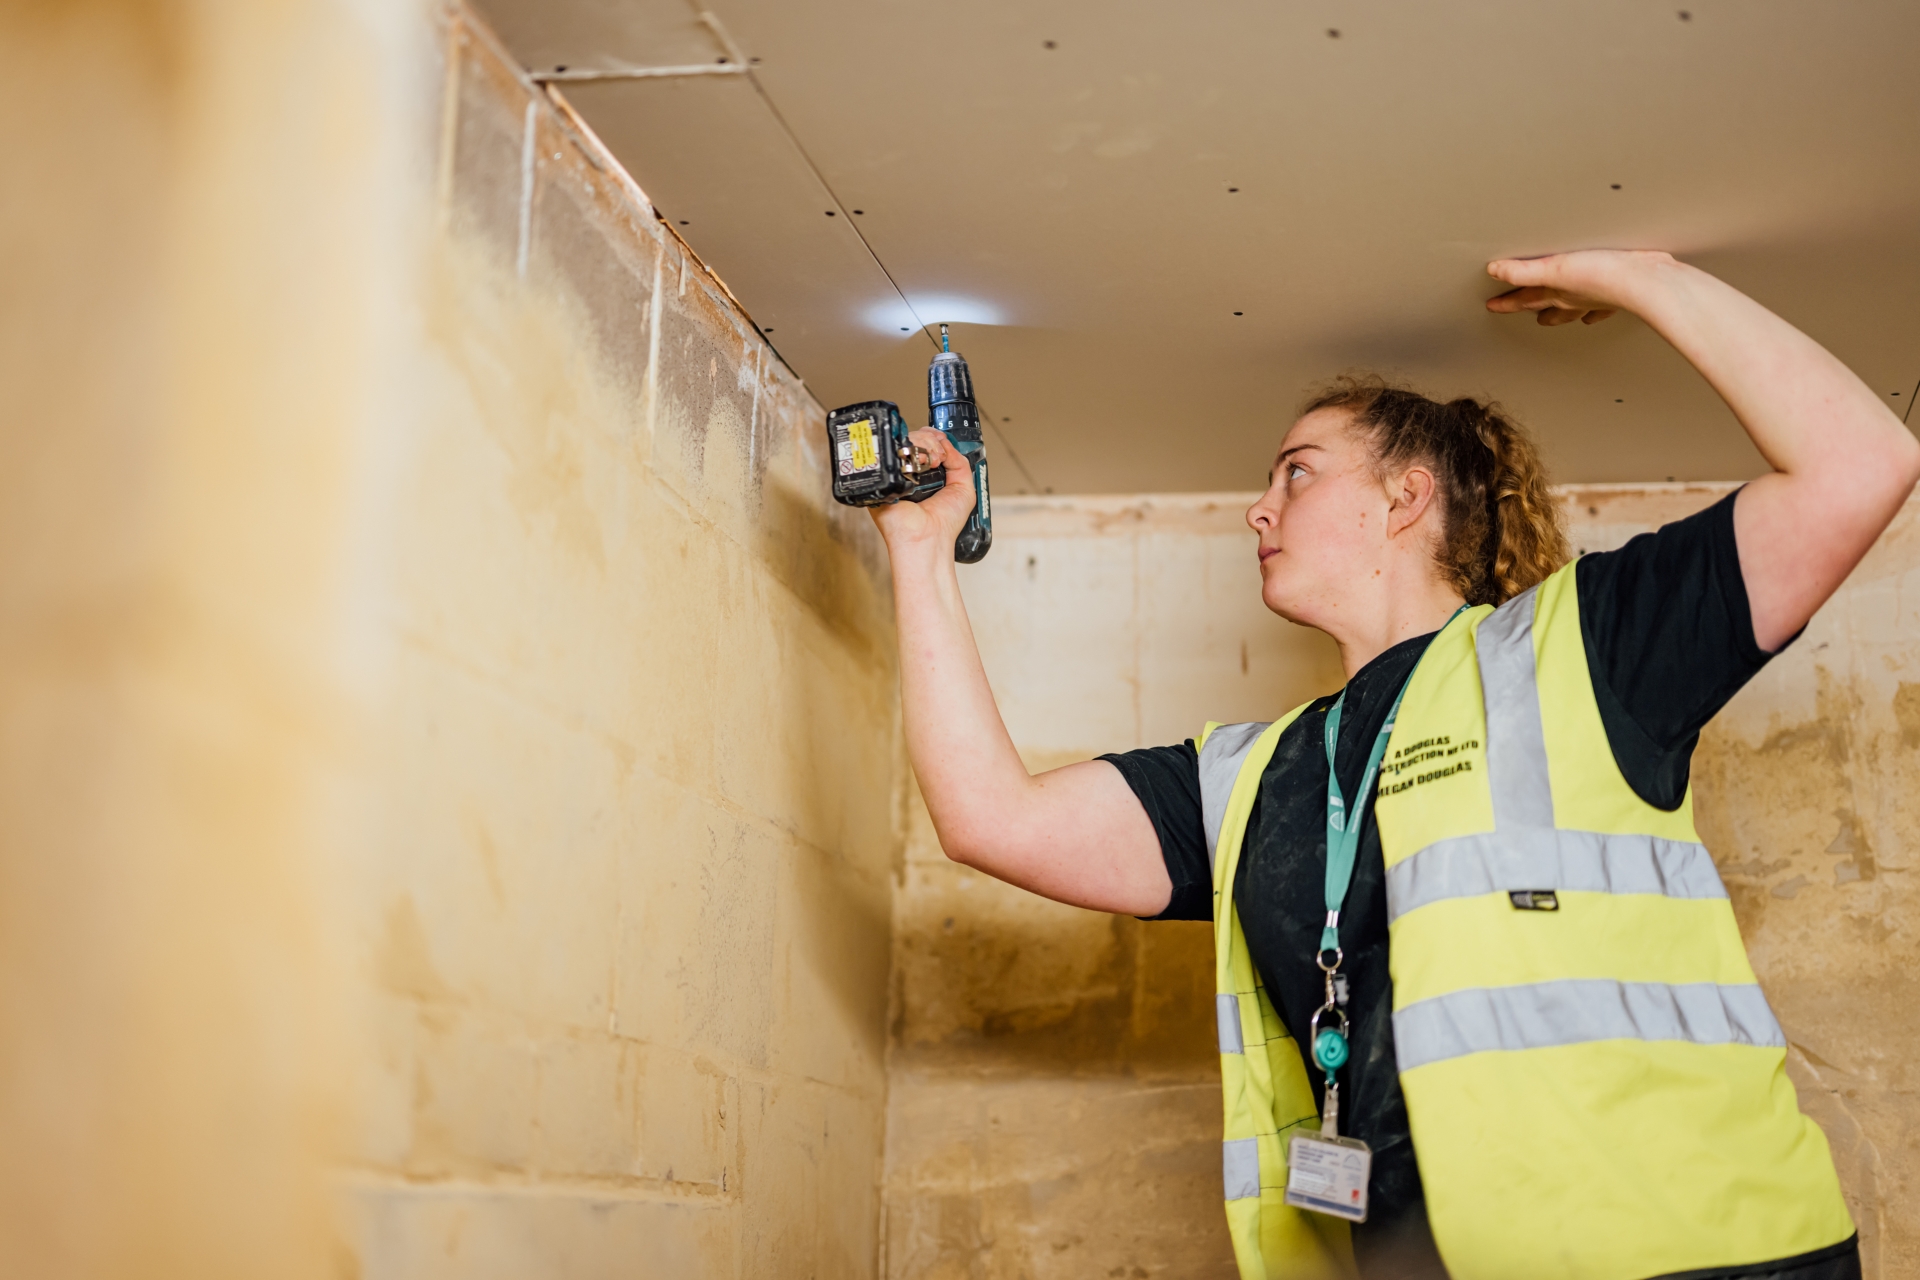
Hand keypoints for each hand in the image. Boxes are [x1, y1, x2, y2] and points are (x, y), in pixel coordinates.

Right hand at [869, 429, 974, 550]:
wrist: (928, 539)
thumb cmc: (944, 524)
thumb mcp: (964, 490)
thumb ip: (960, 463)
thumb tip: (946, 442)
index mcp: (926, 475)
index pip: (925, 443)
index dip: (934, 437)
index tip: (942, 441)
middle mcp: (909, 473)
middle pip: (914, 439)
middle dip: (931, 441)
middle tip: (938, 458)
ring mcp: (895, 474)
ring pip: (903, 443)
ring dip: (922, 446)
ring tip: (931, 462)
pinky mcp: (883, 478)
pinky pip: (891, 454)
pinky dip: (907, 452)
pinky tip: (917, 464)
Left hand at [1485, 249, 1679, 326]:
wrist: (1646, 280)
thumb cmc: (1605, 276)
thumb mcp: (1556, 267)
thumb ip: (1524, 270)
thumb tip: (1496, 271)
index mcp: (1558, 294)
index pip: (1525, 299)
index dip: (1507, 303)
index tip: (1493, 307)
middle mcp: (1577, 299)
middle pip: (1551, 309)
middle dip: (1538, 312)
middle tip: (1531, 316)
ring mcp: (1600, 297)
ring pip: (1578, 308)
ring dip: (1568, 311)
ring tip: (1562, 313)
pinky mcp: (1622, 289)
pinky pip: (1606, 301)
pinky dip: (1601, 305)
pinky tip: (1605, 301)